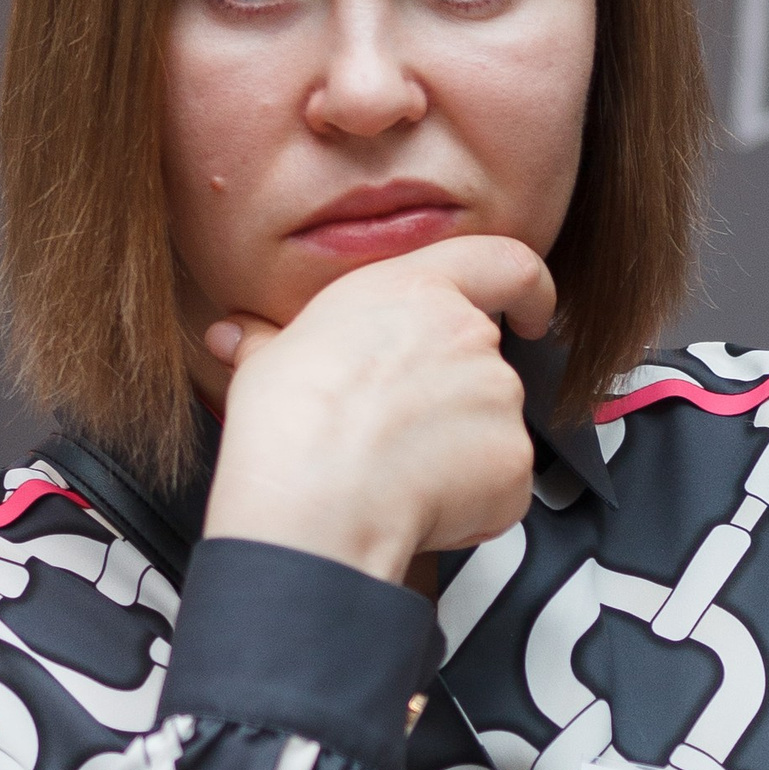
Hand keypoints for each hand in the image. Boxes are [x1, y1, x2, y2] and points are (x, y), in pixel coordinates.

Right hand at [201, 239, 556, 583]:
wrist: (317, 502)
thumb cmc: (291, 426)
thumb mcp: (266, 359)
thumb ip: (269, 339)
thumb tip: (237, 336)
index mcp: (417, 292)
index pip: (504, 264)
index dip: (527, 288)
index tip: (530, 309)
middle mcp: (469, 337)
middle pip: (484, 366)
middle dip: (452, 404)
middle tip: (397, 437)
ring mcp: (498, 400)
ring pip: (489, 429)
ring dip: (456, 454)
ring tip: (392, 476)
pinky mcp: (513, 463)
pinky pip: (500, 485)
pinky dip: (471, 502)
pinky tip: (416, 506)